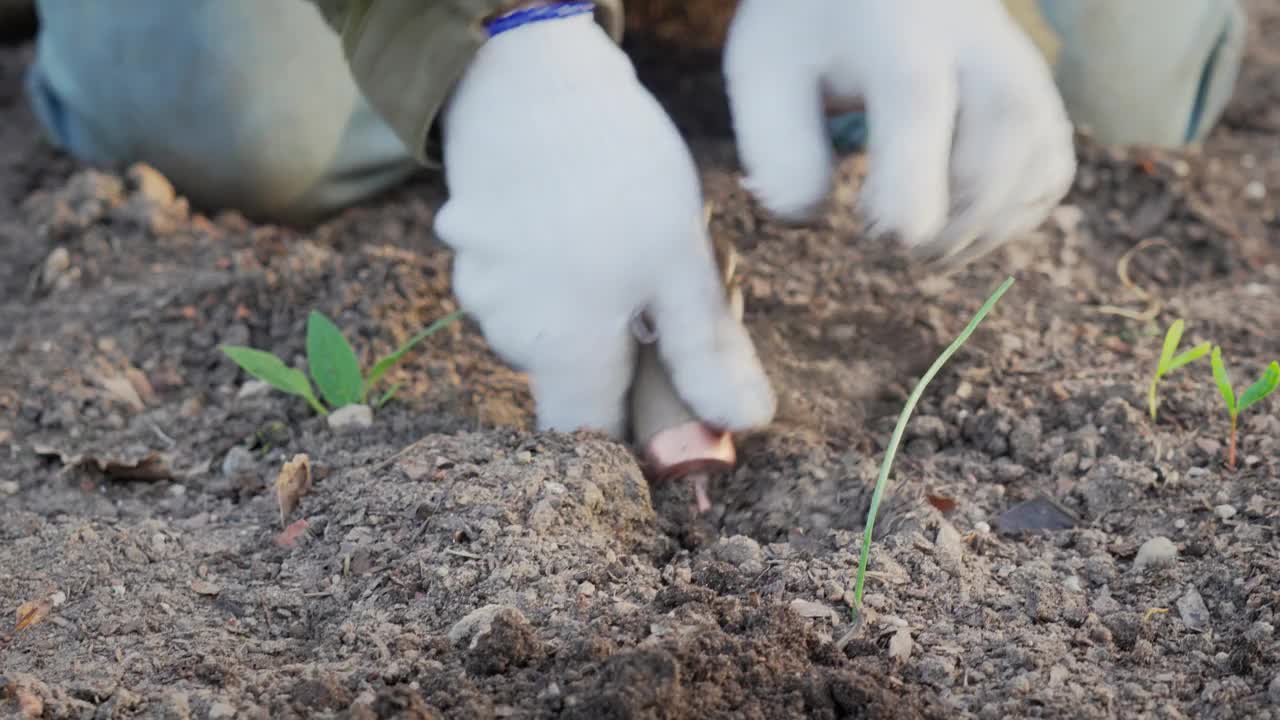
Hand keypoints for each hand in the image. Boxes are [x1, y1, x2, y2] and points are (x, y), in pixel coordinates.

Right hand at [434, 10, 775, 438]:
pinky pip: (520, 282)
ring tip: (618, 241)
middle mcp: (508, 338)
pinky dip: (551, 270)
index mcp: (563, 355)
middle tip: (660, 288)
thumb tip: (742, 424)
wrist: (529, 79)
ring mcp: (479, 289)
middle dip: (618, 354)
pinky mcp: (468, 247)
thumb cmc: (615, 176)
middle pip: (571, 377)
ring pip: (546, 327)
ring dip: (584, 308)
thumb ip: (706, 353)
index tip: (666, 403)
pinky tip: (576, 217)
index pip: (589, 438)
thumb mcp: (681, 266)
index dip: (630, 435)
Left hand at [723, 0, 1076, 267]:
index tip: (880, 235)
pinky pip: (1050, 169)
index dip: (907, 187)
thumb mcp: (764, 74)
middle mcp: (972, 38)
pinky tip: (962, 229)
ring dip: (986, 227)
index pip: (917, 101)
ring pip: (1038, 153)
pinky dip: (1014, 217)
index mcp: (894, 29)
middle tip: (895, 248)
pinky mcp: (1037, 98)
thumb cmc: (808, 36)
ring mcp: (1017, 65)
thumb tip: (809, 219)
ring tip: (927, 250)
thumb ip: (778, 147)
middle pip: (1002, 126)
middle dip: (956, 213)